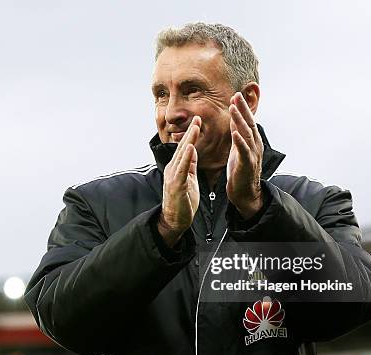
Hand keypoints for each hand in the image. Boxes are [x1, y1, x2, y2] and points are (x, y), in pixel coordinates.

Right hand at [158, 116, 200, 246]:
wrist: (175, 221)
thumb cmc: (182, 202)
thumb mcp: (188, 180)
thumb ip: (190, 166)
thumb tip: (193, 151)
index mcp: (177, 168)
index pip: (185, 148)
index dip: (192, 134)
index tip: (198, 121)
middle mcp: (173, 169)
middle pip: (183, 147)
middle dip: (191, 132)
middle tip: (197, 117)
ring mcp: (173, 177)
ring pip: (182, 155)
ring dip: (188, 140)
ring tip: (195, 127)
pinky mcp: (176, 186)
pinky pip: (182, 169)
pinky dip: (186, 158)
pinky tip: (191, 148)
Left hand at [226, 92, 264, 219]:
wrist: (245, 193)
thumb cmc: (241, 171)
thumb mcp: (238, 149)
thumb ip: (238, 134)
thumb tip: (234, 118)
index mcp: (252, 142)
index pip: (247, 121)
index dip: (242, 108)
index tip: (235, 95)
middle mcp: (255, 146)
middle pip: (249, 123)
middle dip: (242, 109)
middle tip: (236, 95)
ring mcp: (252, 155)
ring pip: (246, 134)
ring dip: (239, 120)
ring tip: (233, 108)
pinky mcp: (247, 165)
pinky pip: (244, 151)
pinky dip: (240, 141)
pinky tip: (235, 133)